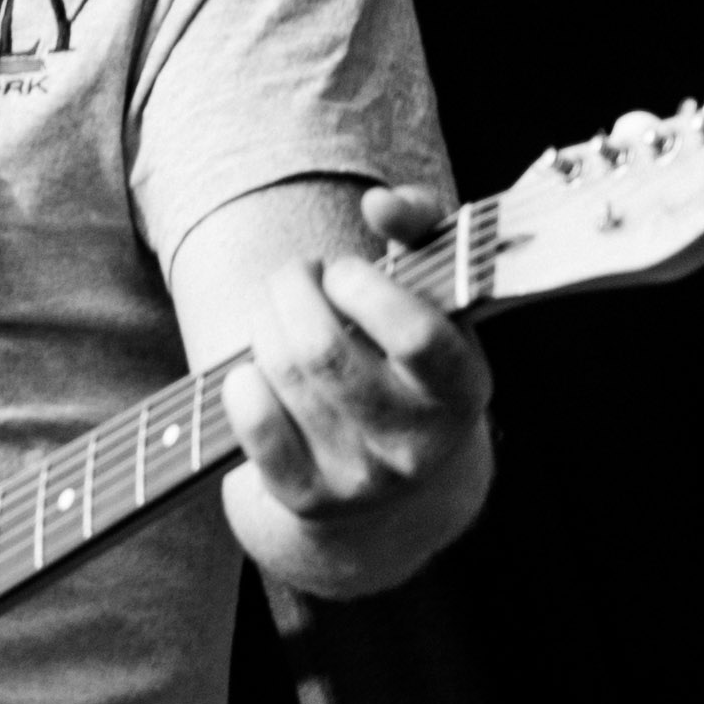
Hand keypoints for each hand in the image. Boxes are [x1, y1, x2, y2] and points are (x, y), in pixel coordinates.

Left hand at [216, 191, 495, 596]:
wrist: (394, 475)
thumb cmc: (407, 354)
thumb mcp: (434, 290)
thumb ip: (422, 225)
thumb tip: (380, 204)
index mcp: (462, 389)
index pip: (416, 335)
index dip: (363, 288)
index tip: (342, 272)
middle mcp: (418, 444)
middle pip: (322, 349)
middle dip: (291, 290)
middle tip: (295, 278)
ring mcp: (363, 478)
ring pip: (282, 374)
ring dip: (264, 323)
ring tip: (278, 317)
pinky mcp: (310, 500)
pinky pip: (254, 424)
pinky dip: (240, 383)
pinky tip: (254, 371)